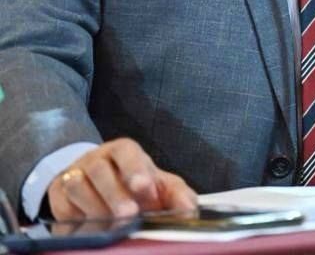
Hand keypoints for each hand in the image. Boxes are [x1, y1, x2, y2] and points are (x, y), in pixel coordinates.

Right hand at [47, 138, 196, 221]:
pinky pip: (63, 208)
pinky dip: (75, 220)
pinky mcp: (58, 197)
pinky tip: (89, 230)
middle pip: (100, 170)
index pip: (126, 150)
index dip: (134, 168)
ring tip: (110, 227)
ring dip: (94, 207)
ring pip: (77, 185)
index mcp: (122, 152)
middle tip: (129, 214)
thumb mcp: (158, 186)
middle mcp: (96, 159)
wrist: (95, 184)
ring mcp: (74, 176)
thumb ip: (177, 195)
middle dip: (114, 193)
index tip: (145, 188)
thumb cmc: (132, 184)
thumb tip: (190, 212)